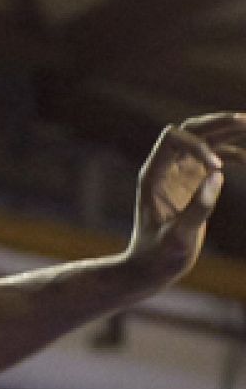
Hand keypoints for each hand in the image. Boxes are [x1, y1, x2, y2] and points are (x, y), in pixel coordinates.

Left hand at [126, 112, 245, 279]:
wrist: (151, 268)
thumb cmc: (160, 256)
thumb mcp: (179, 236)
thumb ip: (198, 208)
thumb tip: (218, 175)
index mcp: (153, 175)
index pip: (173, 139)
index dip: (198, 144)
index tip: (219, 168)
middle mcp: (164, 169)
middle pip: (189, 131)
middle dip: (216, 123)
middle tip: (245, 120)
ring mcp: (178, 175)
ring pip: (203, 141)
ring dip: (226, 132)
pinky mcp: (191, 184)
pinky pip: (211, 159)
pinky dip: (230, 154)